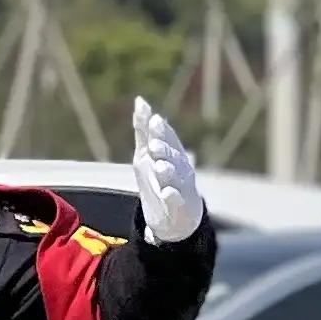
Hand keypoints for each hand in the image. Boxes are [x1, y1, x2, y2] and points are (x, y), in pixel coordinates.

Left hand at [129, 96, 204, 243]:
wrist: (173, 218)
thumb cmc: (159, 179)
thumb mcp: (148, 154)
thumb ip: (144, 131)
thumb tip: (140, 101)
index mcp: (172, 154)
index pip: (168, 139)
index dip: (161, 130)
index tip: (153, 119)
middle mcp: (180, 169)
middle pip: (173, 157)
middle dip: (164, 149)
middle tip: (153, 145)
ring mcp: (180, 188)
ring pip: (175, 178)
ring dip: (168, 171)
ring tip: (160, 166)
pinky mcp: (177, 207)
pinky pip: (176, 201)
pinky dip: (172, 197)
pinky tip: (166, 193)